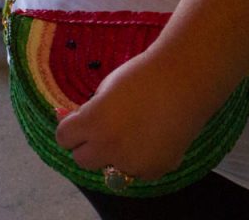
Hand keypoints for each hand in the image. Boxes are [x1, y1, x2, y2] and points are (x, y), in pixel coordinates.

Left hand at [54, 55, 211, 183]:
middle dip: (87, 146)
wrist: (184, 81)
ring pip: (110, 169)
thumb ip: (89, 110)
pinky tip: (150, 139)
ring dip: (114, 156)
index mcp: (93, 123)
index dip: (70, 128)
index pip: (63, 138)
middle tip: (101, 130)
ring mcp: (133, 163)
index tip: (78, 122)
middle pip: (81, 160)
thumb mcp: (105, 88)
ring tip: (131, 133)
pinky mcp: (155, 171)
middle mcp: (109, 148)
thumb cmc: (142, 76)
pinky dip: (138, 161)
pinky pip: (136, 172)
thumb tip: (72, 120)